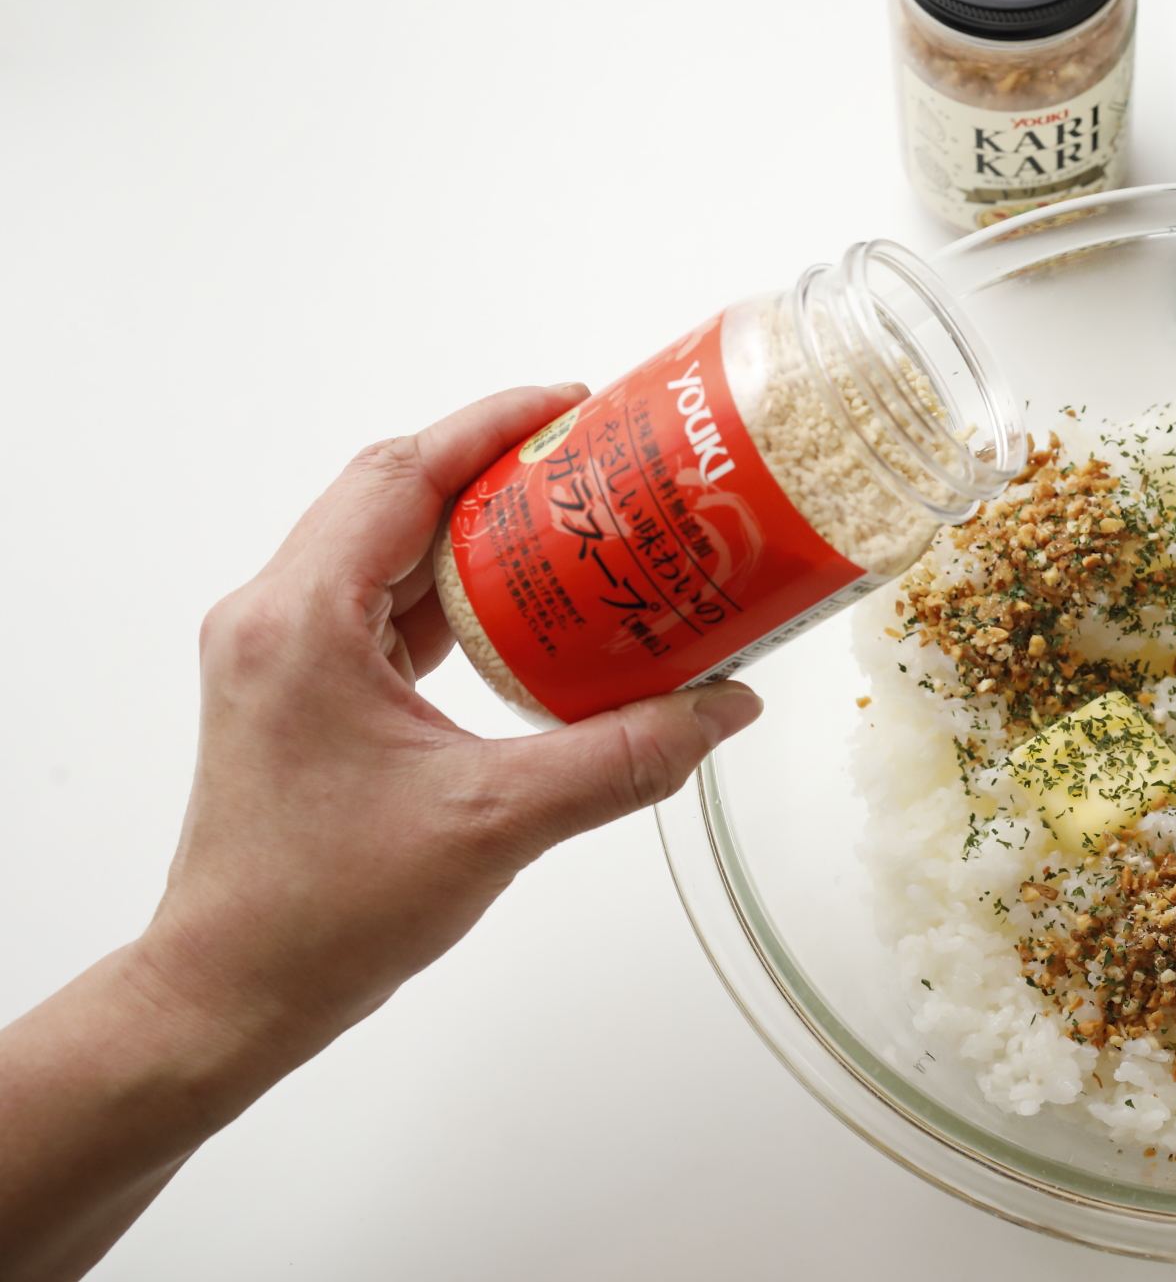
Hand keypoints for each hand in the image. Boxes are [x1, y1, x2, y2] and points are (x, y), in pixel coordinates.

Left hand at [147, 380, 760, 1054]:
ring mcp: (282, 655)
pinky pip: (382, 608)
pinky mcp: (300, 692)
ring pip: (386, 552)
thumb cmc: (322, 914)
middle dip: (494, 468)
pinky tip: (527, 611)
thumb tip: (723, 710)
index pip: (400, 477)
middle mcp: (276, 620)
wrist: (232, 993)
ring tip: (575, 524)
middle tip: (593, 462)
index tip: (572, 403)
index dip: (491, 427)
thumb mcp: (496, 823)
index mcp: (302, 622)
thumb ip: (622, 759)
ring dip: (475, 532)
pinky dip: (455, 593)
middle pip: (393, 498)